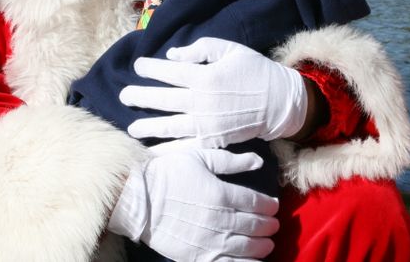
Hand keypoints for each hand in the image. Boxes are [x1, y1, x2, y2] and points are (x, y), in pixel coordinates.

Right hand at [108, 147, 278, 260]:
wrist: (136, 197)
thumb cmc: (166, 172)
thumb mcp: (198, 157)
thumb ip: (231, 161)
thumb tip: (258, 160)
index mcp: (221, 194)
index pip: (256, 203)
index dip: (269, 206)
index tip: (273, 206)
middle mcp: (219, 220)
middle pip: (254, 227)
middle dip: (268, 227)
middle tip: (273, 226)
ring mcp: (208, 241)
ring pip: (245, 248)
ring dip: (261, 247)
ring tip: (267, 245)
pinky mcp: (196, 256)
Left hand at [120, 38, 306, 146]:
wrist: (279, 102)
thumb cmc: (255, 71)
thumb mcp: (230, 50)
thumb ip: (201, 49)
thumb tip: (172, 55)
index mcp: (205, 77)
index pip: (169, 72)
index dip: (150, 68)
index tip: (137, 66)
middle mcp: (202, 102)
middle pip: (163, 99)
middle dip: (140, 97)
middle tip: (123, 95)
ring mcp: (206, 124)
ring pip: (170, 126)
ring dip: (148, 126)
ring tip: (131, 127)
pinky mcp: (213, 141)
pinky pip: (185, 147)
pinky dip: (168, 150)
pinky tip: (152, 151)